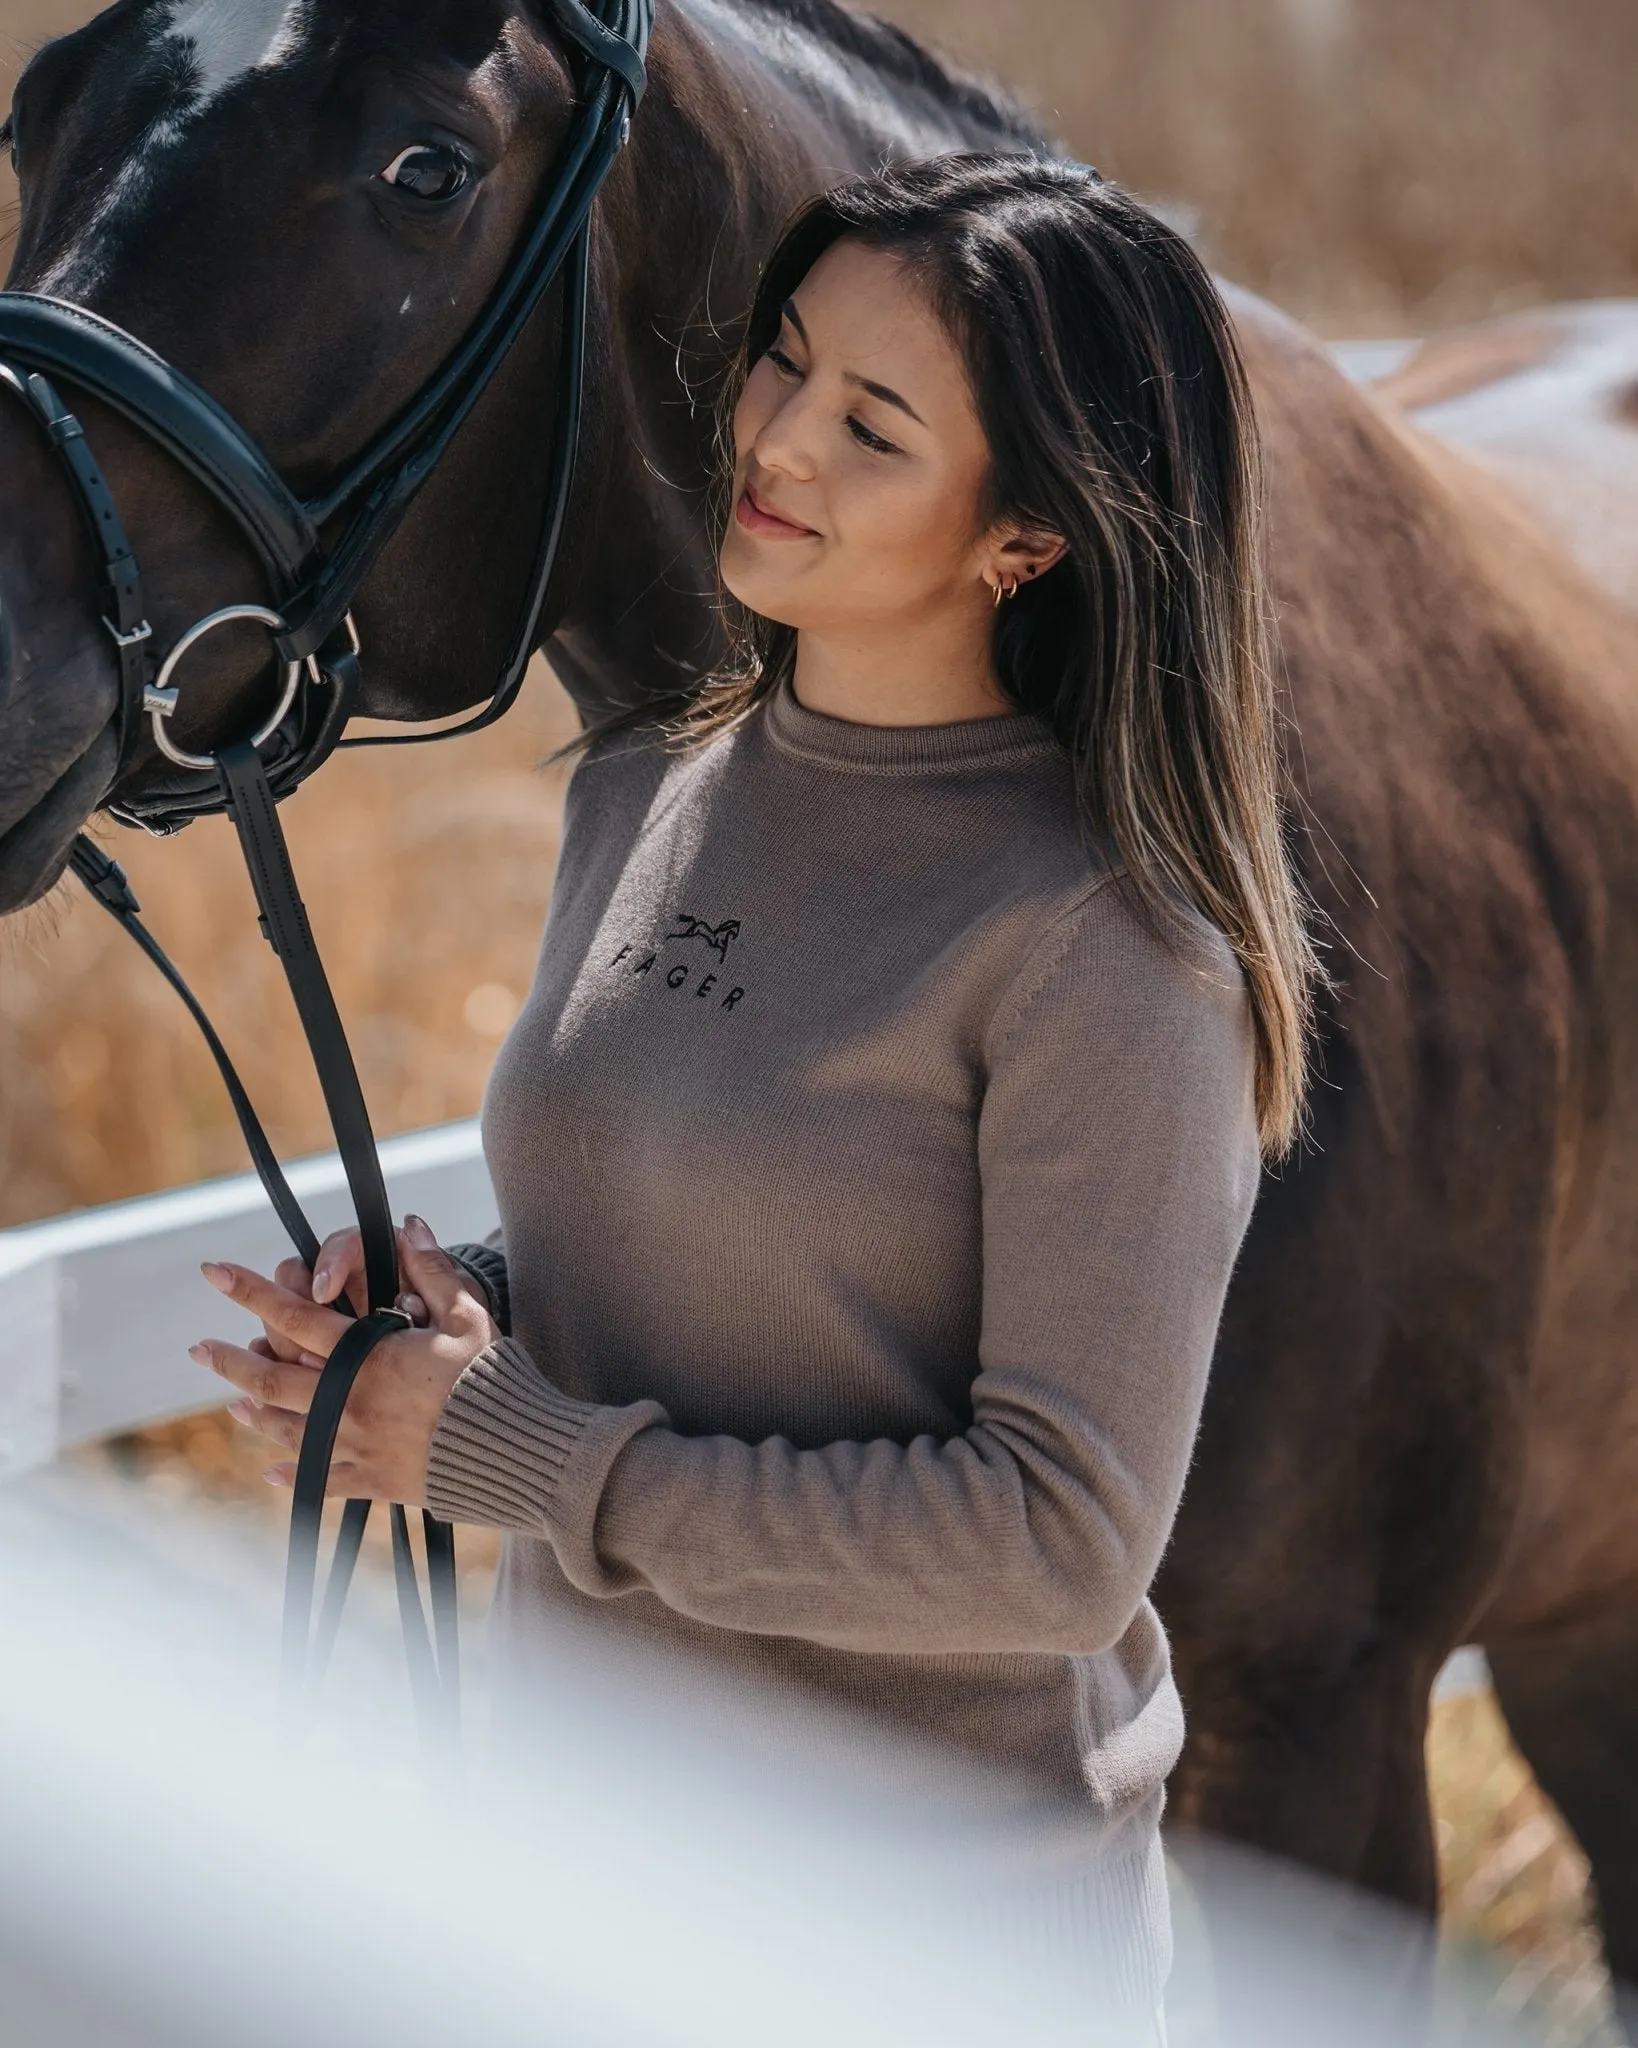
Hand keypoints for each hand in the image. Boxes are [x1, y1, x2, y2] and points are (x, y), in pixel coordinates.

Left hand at [190, 1215, 498, 1502]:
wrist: (516, 1451)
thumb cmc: (494, 1379)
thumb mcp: (468, 1317)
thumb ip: (433, 1270)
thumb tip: (409, 1225)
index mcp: (368, 1356)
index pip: (294, 1315)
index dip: (250, 1290)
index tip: (214, 1272)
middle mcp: (349, 1401)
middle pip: (270, 1378)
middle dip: (229, 1359)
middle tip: (197, 1349)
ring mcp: (356, 1445)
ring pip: (287, 1429)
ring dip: (254, 1413)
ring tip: (234, 1402)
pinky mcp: (373, 1480)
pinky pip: (320, 1480)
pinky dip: (291, 1475)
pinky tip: (271, 1472)